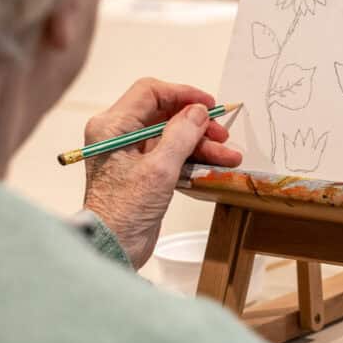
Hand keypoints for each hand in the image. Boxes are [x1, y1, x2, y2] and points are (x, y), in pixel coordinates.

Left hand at [82, 78, 240, 267]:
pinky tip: (217, 165)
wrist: (112, 248)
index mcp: (113, 126)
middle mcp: (119, 135)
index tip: (208, 105)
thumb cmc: (126, 210)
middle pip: (165, 114)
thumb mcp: (159, 170)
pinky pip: (172, 155)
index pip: (150, 93)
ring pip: (172, 136)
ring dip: (201, 144)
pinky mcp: (143, 172)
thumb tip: (198, 111)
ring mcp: (131, 154)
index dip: (182, 95)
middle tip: (222, 135)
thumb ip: (181, 135)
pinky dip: (193, 158)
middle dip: (197, 124)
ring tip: (230, 156)